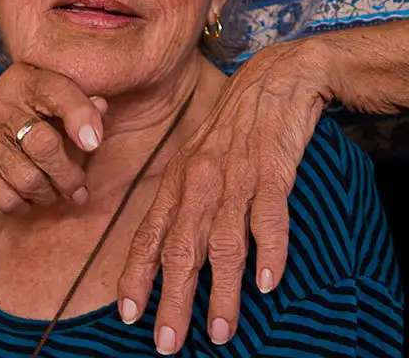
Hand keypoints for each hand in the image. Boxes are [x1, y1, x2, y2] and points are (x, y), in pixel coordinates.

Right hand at [0, 62, 106, 212]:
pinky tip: (30, 197)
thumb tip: (102, 107)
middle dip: (68, 174)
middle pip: (43, 145)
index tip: (94, 144)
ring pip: (27, 179)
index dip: (80, 116)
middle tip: (79, 189)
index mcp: (23, 79)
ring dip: (49, 194)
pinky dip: (25, 204)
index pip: (57, 91)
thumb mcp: (51, 95)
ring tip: (56, 193)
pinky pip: (6, 198)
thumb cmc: (27, 110)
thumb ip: (80, 100)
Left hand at [117, 39, 331, 354]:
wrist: (279, 77)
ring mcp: (237, 175)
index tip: (128, 313)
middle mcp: (202, 179)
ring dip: (221, 290)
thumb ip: (189, 196)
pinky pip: (269, 217)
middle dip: (173, 299)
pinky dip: (269, 251)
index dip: (138, 274)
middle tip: (168, 343)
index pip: (151, 231)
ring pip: (224, 242)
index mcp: (181, 177)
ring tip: (220, 330)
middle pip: (182, 247)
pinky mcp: (272, 170)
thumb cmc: (239, 122)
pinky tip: (268, 282)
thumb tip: (179, 246)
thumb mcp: (202, 154)